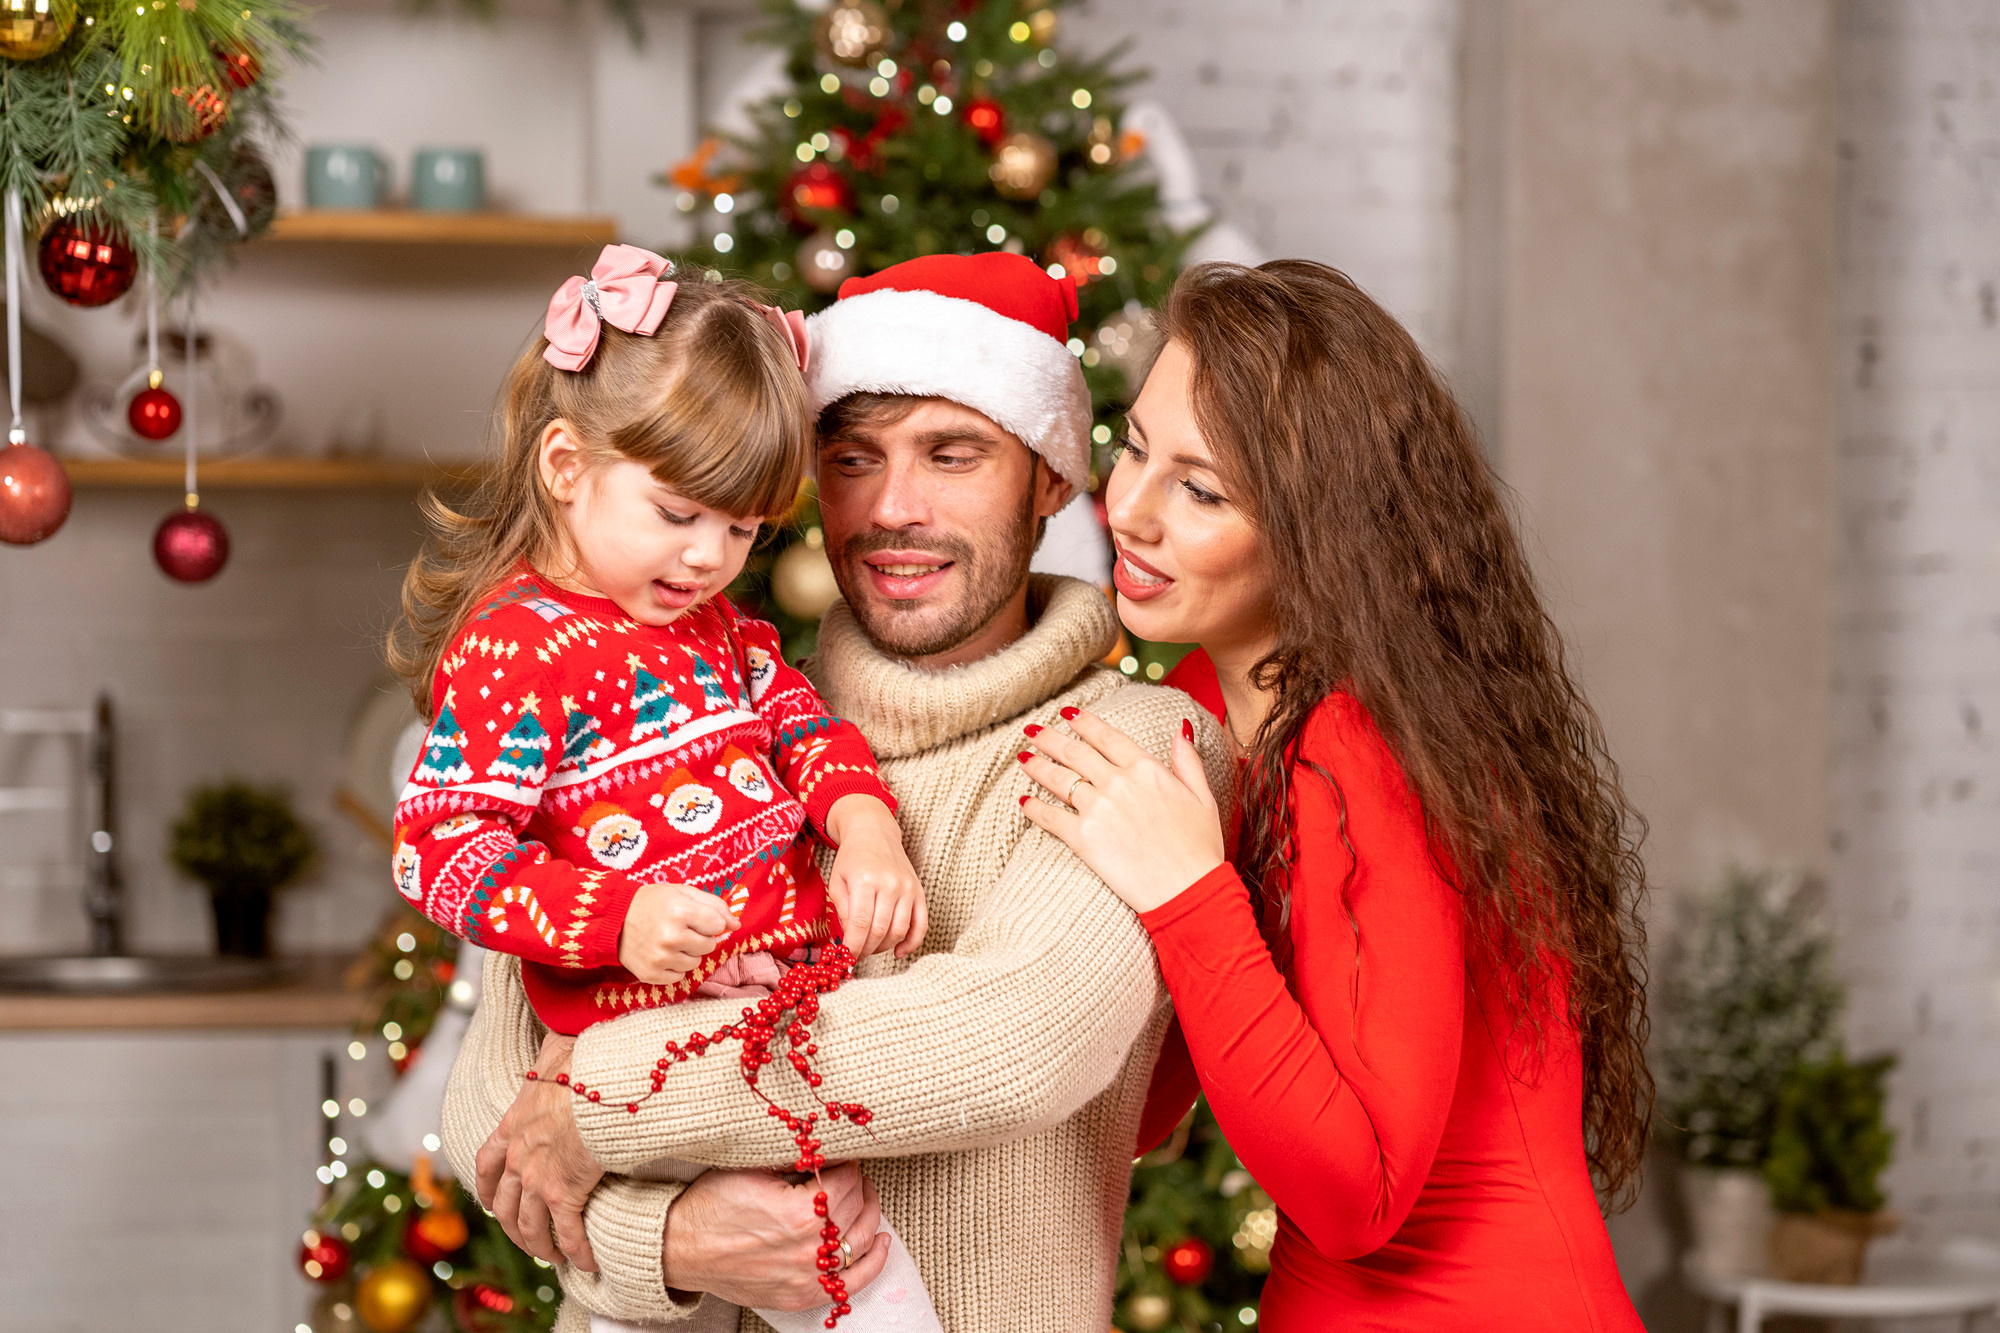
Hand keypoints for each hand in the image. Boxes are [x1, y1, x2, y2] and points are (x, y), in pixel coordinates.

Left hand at [474, 1031, 604, 1270]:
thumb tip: (555, 1036)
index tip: (490, 1204)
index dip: (487, 1188)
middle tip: (529, 1240)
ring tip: (554, 1257)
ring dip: (540, 1245)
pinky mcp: (563, 1193)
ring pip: (529, 1226)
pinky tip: (587, 1262)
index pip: (487, 1162)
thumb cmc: (586, 1062)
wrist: (603, 1084)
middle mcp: (518, 1156)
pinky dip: (576, 1251)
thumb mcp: (558, 1049)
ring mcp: (537, 1177)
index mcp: (513, 1124)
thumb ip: (551, 1050)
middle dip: (514, 1226)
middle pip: (505, 1204)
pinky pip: (568, 1234)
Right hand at [619, 881, 736, 982]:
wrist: (614, 919)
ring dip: (688, 953)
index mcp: (680, 911)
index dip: (710, 921)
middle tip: (681, 929)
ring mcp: (660, 958)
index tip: (696, 918)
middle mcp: (671, 937)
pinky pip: (679, 977)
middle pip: (709, 945)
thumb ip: (715, 905)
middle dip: (700, 937)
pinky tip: (662, 954)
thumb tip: (737, 924)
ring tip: (670, 941)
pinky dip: (674, 967)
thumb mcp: (684, 893)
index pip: (718, 926)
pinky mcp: (651, 975)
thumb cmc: (653, 902)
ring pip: (696, 963)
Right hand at [663, 1163, 890, 1310]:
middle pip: (855, 1208)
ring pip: (861, 1242)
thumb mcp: (752, 1168)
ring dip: (871, 1215)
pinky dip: (874, 1263)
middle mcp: (809, 1249)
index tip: (842, 1157)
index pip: (846, 1180)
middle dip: (857, 1185)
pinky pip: (852, 1283)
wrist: (680, 1249)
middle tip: (852, 1173)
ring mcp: (807, 1277)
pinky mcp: (800, 1296)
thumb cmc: (709, 1206)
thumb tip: (826, 1146)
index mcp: (799, 1212)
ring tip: (868, 1199)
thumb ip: (794, 1159)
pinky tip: (883, 1242)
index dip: (847, 1164)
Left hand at [823, 794, 927, 958]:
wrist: (874, 834)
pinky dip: (911, 943)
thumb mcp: (837, 882)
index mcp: (865, 881)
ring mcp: (907, 888)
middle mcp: (889, 884)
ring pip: (899, 931)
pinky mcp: (919, 892)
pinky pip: (921, 925)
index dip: (854, 947)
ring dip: (883, 948)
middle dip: (866, 950)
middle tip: (856, 957)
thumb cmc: (852, 860)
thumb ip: (843, 912)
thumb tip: (849, 942)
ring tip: (871, 949)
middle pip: (880, 930)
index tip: (846, 958)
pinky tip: (898, 952)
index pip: (860, 924)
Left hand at [1018, 710, 1226, 913]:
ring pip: (1058, 779)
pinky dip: (1033, 809)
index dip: (1084, 723)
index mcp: (1147, 769)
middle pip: (1075, 752)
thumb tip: (1180, 729)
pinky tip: (1023, 802)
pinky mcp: (1083, 838)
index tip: (1067, 714)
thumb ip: (1187, 761)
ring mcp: (1098, 809)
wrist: (1188, 890)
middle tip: (1033, 732)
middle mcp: (1118, 783)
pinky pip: (1050, 817)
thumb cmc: (1199, 849)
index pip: (1107, 737)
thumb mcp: (1203, 797)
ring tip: (1023, 759)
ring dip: (1036, 766)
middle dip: (1050, 739)